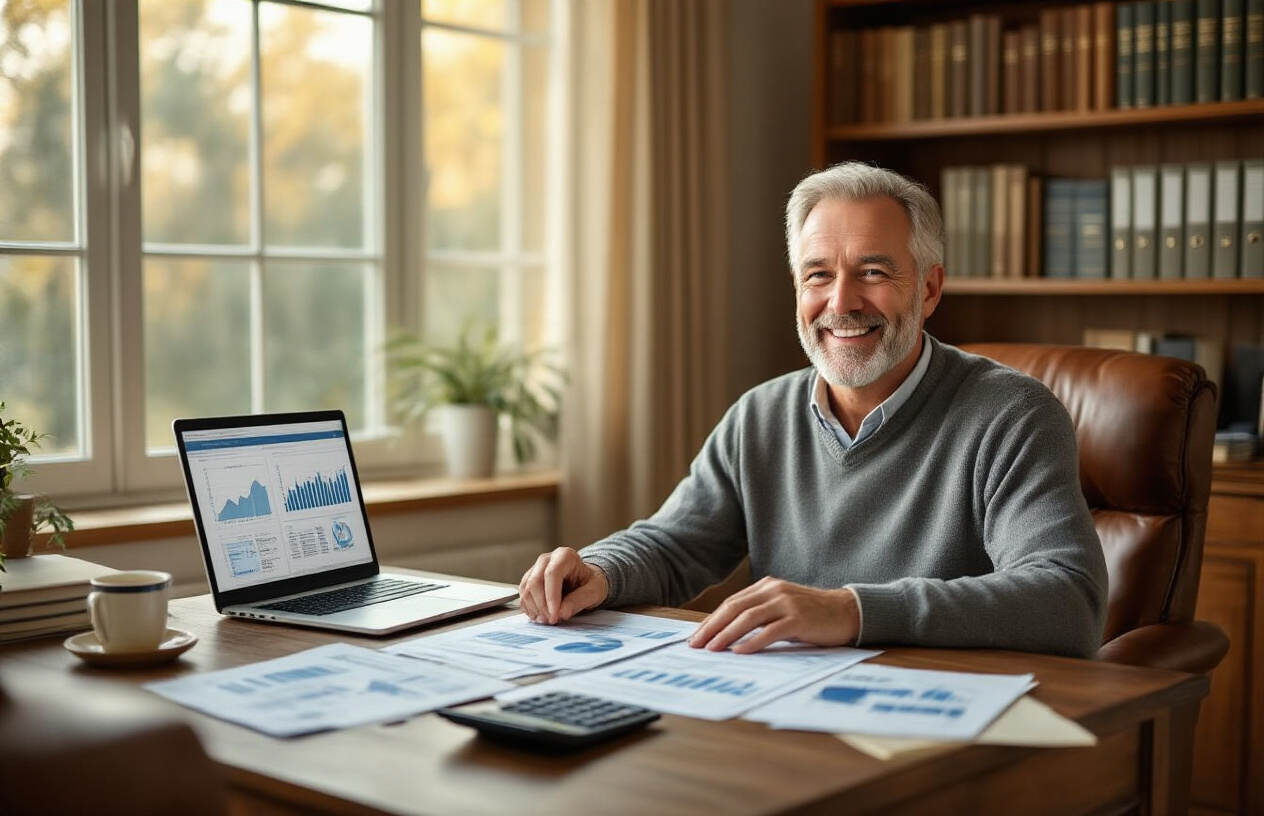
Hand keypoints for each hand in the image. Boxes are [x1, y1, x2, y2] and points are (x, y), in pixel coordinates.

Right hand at [518, 547, 608, 624]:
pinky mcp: (528, 581)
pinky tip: (541, 616)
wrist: (584, 581)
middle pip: (535, 582)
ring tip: (548, 620)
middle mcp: (547, 559)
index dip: (551, 596)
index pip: (552, 574)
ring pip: (526, 590)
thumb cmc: (590, 583)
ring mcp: (535, 569)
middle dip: (542, 605)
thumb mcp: (595, 591)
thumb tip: (562, 612)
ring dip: (535, 609)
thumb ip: (580, 600)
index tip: (555, 615)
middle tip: (552, 621)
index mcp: (565, 556)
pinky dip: (530, 609)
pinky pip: (523, 596)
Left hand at [687, 577, 859, 653]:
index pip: (731, 603)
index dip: (712, 620)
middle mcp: (773, 591)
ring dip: (727, 634)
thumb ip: (760, 616)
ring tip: (712, 649)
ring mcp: (786, 603)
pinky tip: (740, 652)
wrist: (847, 611)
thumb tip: (728, 635)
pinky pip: (771, 631)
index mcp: (766, 586)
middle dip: (712, 627)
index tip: (697, 637)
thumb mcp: (782, 609)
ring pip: (748, 618)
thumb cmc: (812, 614)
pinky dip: (753, 642)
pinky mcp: (799, 618)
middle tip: (696, 644)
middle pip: (734, 608)